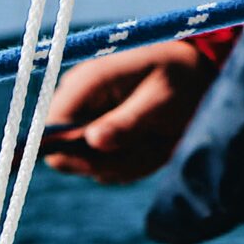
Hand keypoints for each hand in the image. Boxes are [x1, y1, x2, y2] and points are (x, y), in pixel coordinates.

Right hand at [38, 38, 215, 184]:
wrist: (195, 76)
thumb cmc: (179, 79)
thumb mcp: (161, 100)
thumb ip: (128, 122)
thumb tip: (93, 141)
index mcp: (87, 81)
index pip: (48, 127)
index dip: (69, 154)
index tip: (107, 160)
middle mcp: (77, 102)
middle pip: (67, 156)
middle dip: (111, 162)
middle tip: (150, 150)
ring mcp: (85, 120)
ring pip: (90, 166)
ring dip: (127, 163)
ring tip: (158, 142)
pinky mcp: (97, 137)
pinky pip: (104, 167)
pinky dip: (132, 163)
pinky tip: (153, 145)